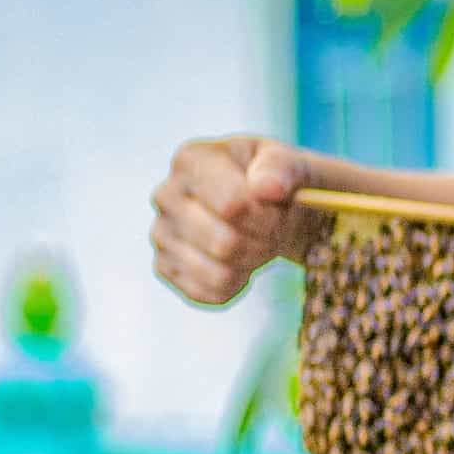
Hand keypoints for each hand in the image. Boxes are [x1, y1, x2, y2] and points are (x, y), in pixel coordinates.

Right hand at [150, 136, 318, 304]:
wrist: (272, 207)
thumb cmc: (279, 181)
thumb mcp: (292, 163)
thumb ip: (283, 168)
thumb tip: (267, 188)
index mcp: (191, 159)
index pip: (232, 205)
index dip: (269, 216)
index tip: (281, 207)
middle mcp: (166, 195)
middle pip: (225, 243)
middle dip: (264, 241)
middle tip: (274, 228)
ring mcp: (161, 233)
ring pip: (217, 273)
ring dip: (252, 262)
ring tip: (258, 241)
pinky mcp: (165, 267)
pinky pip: (207, 293)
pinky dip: (237, 284)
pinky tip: (241, 261)